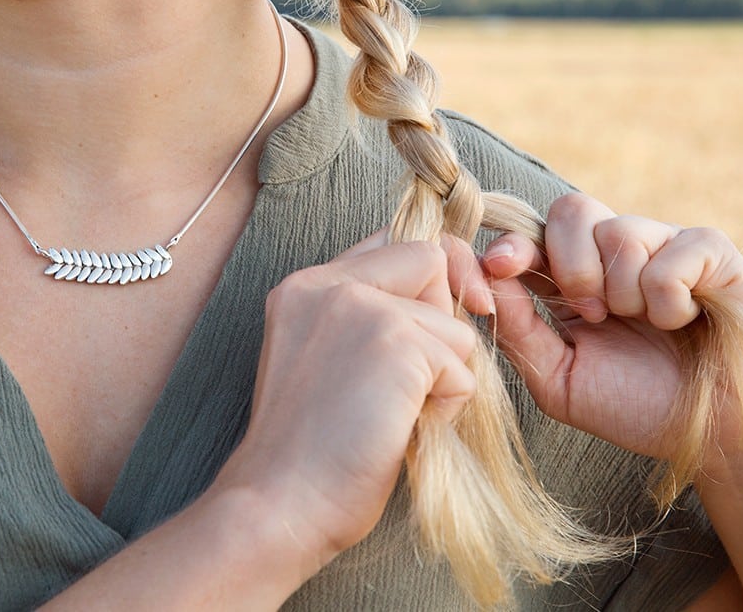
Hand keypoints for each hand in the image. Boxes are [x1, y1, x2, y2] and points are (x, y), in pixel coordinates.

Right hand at [212, 231, 488, 563]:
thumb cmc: (311, 451)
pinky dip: (448, 404)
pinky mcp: (395, 342)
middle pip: (431, 260)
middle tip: (410, 381)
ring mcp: (361, 307)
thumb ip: (366, 318)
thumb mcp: (325, 360)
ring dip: (445, 375)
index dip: (426, 274)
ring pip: (455, 323)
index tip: (439, 316)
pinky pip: (462, 364)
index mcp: (306, 286)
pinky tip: (403, 429)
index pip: (390, 240)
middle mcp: (329, 284)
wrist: (280, 503)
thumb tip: (447, 297)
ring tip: (396, 413)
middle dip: (443, 320)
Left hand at [483, 193, 742, 476]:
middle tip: (590, 314)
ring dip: (625, 292)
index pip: (529, 235)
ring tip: (647, 325)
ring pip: (620, 230)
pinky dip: (670, 296)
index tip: (499, 266)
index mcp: (570, 279)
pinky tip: (684, 321)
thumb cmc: (636, 407)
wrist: (717, 438)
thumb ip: (518, 330)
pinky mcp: (710, 251)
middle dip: (570, 263)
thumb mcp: (559, 380)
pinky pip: (672, 251)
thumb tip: (483, 277)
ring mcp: (662, 246)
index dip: (510, 243)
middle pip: (570, 209)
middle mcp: (614, 254)